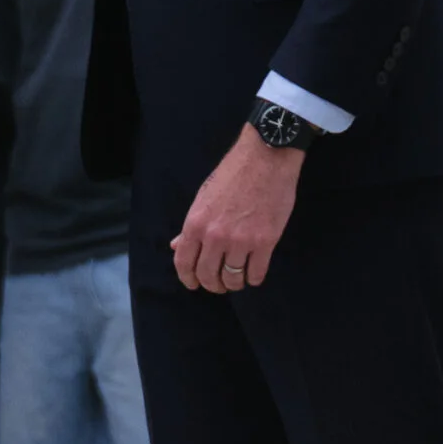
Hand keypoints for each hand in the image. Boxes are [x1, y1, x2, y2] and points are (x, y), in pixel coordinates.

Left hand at [171, 125, 302, 293]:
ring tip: (237, 280)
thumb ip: (190, 226)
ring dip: (234, 284)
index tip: (193, 284)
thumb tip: (176, 246)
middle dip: (212, 285)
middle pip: (208, 276)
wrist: (265, 158)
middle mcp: (215, 236)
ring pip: (233, 278)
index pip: (184, 263)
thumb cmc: (232, 173)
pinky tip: (253, 274)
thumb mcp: (203, 197)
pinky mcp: (265, 242)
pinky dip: (253, 279)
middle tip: (219, 285)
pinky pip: (256, 273)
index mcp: (195, 223)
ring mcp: (241, 241)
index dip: (187, 279)